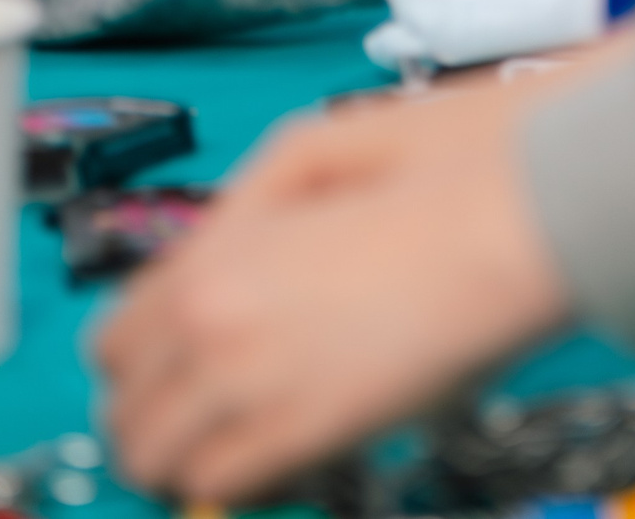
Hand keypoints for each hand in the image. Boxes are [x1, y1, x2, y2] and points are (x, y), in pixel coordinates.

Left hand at [97, 60, 595, 504]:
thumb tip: (213, 263)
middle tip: (206, 421)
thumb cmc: (439, 168)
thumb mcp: (314, 149)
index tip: (179, 376)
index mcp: (209, 257)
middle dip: (156, 421)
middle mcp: (206, 325)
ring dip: (188, 460)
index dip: (144, 365)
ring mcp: (250, 384)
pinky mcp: (308, 433)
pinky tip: (283, 461)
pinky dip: (241, 483)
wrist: (520, 212)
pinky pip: (223, 487)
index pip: (115, 342)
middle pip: (125, 414)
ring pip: (158, 464)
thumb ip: (242, 211)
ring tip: (241, 449)